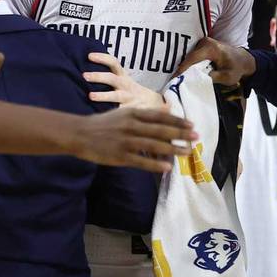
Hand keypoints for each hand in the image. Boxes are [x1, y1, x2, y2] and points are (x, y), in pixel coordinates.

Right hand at [74, 107, 196, 173]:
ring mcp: (126, 141)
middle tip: (196, 137)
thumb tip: (167, 110)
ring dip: (173, 149)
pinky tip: (167, 167)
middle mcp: (131, 126)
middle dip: (180, 134)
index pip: (160, 117)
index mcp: (133, 114)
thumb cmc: (103, 124)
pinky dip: (155, 164)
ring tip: (187, 152)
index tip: (191, 125)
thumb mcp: (124, 113)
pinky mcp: (120, 156)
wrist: (80, 134)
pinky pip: (141, 161)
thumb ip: (145, 114)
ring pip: (154, 145)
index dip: (177, 121)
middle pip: (161, 130)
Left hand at [84, 52, 164, 109]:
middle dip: (98, 76)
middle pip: (112, 79)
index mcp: (123, 77)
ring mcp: (128, 99)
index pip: (113, 63)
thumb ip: (109, 77)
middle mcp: (126, 86)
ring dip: (103, 96)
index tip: (89, 56)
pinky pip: (119, 113)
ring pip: (116, 96)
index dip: (102, 58)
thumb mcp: (123, 82)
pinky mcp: (130, 111)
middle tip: (84, 76)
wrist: (154, 105)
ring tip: (90, 96)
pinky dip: (110, 114)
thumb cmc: (131, 92)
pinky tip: (99, 117)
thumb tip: (85, 74)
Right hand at [177, 37, 255, 85]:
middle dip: (182, 68)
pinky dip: (190, 64)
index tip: (175, 78)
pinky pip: (193, 55)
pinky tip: (187, 73)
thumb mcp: (227, 77)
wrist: (243, 60)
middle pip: (189, 56)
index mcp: (212, 48)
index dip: (183, 68)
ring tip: (179, 77)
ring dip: (186, 66)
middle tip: (175, 80)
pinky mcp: (202, 45)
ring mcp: (203, 42)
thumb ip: (213, 77)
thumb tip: (197, 79)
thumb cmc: (237, 68)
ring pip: (190, 56)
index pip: (193, 58)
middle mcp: (206, 42)